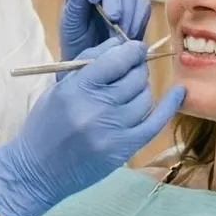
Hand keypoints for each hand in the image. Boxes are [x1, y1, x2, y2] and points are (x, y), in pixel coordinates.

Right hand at [0, 38, 184, 215]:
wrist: (37, 170)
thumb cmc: (45, 125)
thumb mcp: (59, 88)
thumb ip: (88, 64)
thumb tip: (119, 45)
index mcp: (77, 89)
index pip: (115, 60)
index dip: (130, 50)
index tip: (134, 47)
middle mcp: (97, 109)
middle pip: (133, 77)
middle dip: (136, 68)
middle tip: (131, 69)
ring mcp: (113, 131)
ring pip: (144, 97)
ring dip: (142, 88)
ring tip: (130, 90)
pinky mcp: (124, 149)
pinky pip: (155, 123)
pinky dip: (169, 106)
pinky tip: (178, 92)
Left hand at [58, 0, 151, 60]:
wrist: (96, 70)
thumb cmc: (78, 47)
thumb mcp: (71, 29)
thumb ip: (74, 6)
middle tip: (112, 18)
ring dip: (126, 13)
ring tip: (119, 34)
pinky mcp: (138, 10)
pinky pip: (143, 5)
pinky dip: (138, 20)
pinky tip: (130, 35)